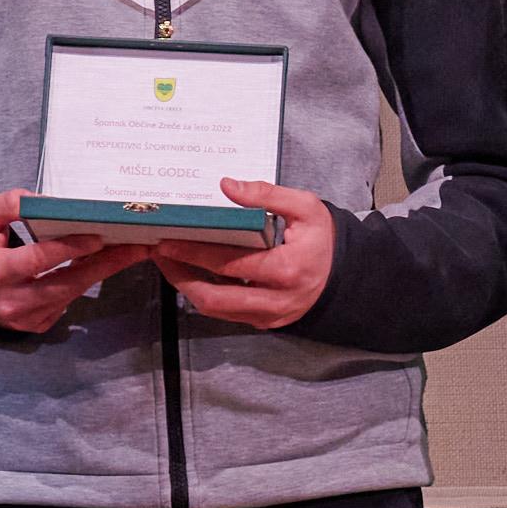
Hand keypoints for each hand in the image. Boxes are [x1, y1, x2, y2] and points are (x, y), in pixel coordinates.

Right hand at [0, 187, 126, 334]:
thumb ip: (6, 204)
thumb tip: (40, 199)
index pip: (38, 260)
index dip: (70, 248)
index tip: (98, 236)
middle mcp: (11, 301)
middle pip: (66, 283)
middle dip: (104, 264)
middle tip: (136, 247)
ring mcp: (25, 318)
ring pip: (71, 294)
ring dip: (102, 272)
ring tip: (130, 252)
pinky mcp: (36, 325)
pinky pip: (66, 303)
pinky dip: (84, 283)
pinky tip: (104, 265)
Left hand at [161, 181, 337, 329]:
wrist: (346, 275)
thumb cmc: (324, 240)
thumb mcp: (305, 208)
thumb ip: (266, 195)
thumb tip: (227, 186)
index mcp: (286, 270)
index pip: (230, 264)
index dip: (194, 253)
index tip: (168, 241)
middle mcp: (276, 301)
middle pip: (214, 298)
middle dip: (180, 277)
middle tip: (160, 255)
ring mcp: (268, 316)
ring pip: (216, 311)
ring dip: (188, 288)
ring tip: (170, 264)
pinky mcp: (264, 322)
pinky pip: (227, 313)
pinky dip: (207, 294)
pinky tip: (194, 274)